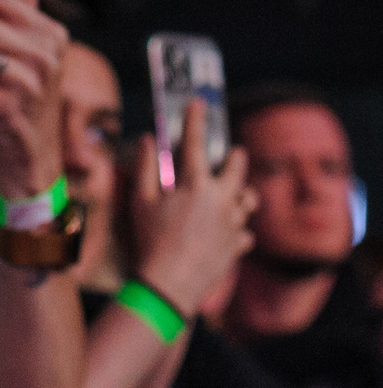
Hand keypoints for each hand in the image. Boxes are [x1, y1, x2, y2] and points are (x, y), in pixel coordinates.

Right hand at [128, 104, 255, 314]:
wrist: (171, 284)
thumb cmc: (151, 240)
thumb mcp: (140, 201)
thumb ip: (146, 167)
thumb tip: (149, 139)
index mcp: (196, 185)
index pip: (196, 144)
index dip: (195, 120)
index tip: (199, 103)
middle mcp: (221, 200)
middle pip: (237, 170)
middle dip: (236, 158)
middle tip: (234, 152)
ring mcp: (233, 224)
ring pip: (247, 201)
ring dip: (242, 193)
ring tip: (239, 192)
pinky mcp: (237, 247)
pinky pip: (245, 234)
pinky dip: (239, 230)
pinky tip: (233, 232)